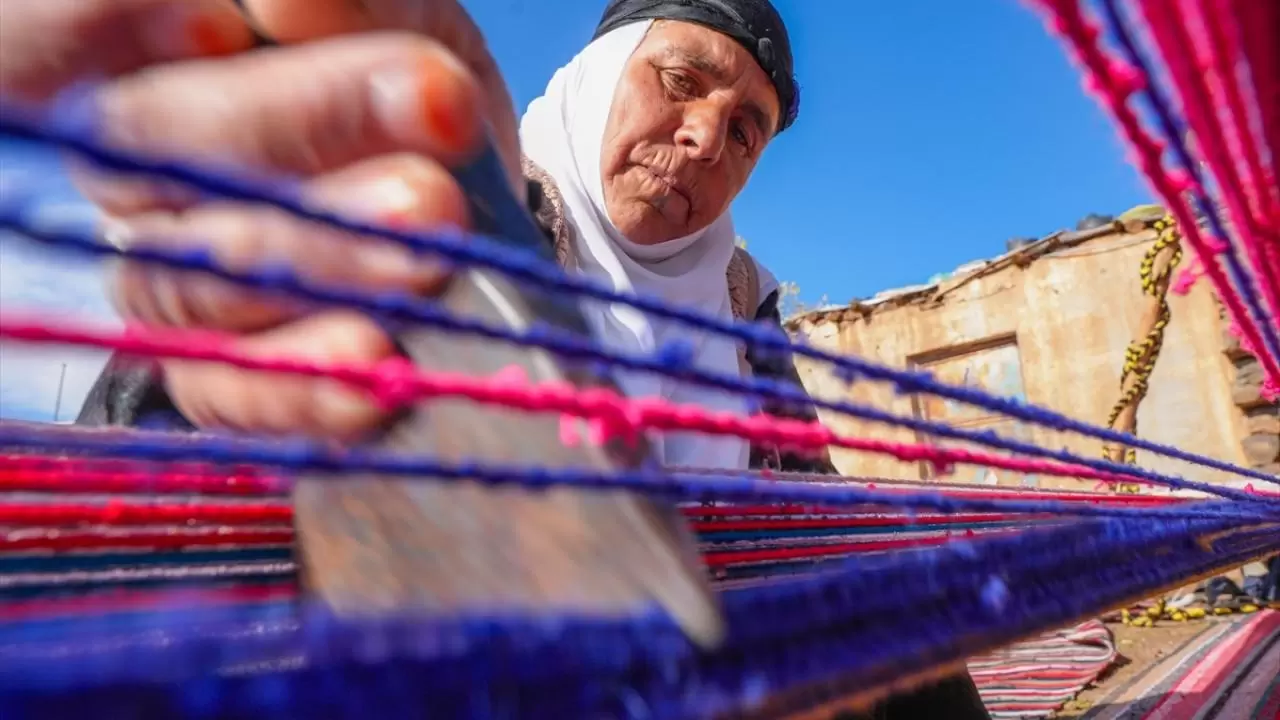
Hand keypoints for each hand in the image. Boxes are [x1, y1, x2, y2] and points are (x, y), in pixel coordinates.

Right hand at [0, 0, 521, 439]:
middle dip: (289, 130)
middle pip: (148, 151)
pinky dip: (304, 386)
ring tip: (423, 244)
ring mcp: (171, 282)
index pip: (48, 43)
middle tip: (408, 138)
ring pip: (190, 282)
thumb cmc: (408, 83)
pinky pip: (229, 394)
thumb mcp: (394, 18)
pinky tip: (374, 364)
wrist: (475, 195)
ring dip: (314, 264)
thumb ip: (350, 5)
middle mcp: (136, 178)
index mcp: (144, 67)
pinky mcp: (221, 377)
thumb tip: (286, 3)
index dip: (97, 29)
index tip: (221, 24)